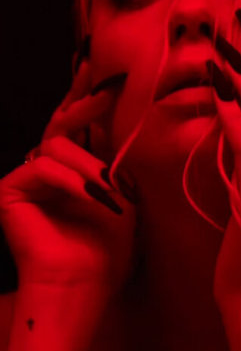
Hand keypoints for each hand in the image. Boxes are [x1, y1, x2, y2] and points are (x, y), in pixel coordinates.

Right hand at [0, 57, 136, 295]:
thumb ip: (113, 156)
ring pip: (55, 145)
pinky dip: (70, 181)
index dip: (85, 96)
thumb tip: (114, 114)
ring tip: (108, 190)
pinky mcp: (8, 190)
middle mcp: (47, 168)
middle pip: (60, 122)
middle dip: (85, 102)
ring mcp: (26, 178)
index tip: (97, 68)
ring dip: (88, 165)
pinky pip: (41, 167)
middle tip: (107, 88)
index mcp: (73, 168)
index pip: (76, 125)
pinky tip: (91, 196)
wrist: (85, 282)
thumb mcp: (120, 192)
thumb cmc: (107, 245)